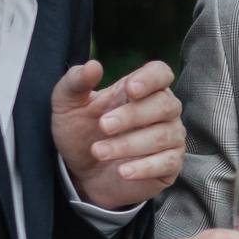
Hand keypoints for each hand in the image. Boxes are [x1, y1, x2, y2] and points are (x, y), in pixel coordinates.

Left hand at [52, 59, 184, 208]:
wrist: (82, 173)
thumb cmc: (80, 132)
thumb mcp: (67, 105)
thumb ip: (75, 83)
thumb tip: (93, 66)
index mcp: (141, 89)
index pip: (160, 73)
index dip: (151, 79)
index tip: (130, 89)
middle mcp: (162, 110)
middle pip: (164, 105)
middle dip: (132, 116)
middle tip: (103, 126)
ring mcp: (170, 137)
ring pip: (163, 136)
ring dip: (128, 145)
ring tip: (98, 152)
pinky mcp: (170, 163)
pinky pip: (167, 162)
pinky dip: (144, 167)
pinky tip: (122, 171)